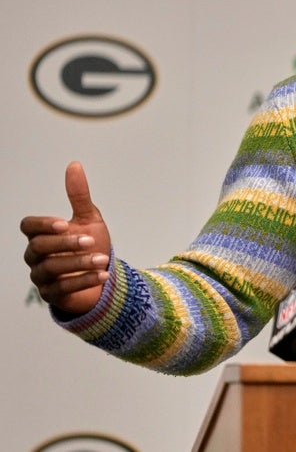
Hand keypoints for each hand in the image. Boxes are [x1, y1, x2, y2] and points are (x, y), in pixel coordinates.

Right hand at [21, 162, 112, 315]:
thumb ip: (79, 195)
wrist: (103, 275)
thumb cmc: (92, 245)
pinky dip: (83, 281)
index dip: (42, 224)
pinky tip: (102, 275)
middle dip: (65, 244)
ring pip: (50, 269)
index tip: (64, 222)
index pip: (28, 227)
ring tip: (102, 260)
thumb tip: (74, 165)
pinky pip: (61, 289)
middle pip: (38, 247)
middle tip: (90, 240)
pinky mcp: (52, 295)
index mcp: (42, 235)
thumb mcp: (89, 218)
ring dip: (77, 263)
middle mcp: (36, 256)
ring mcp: (41, 276)